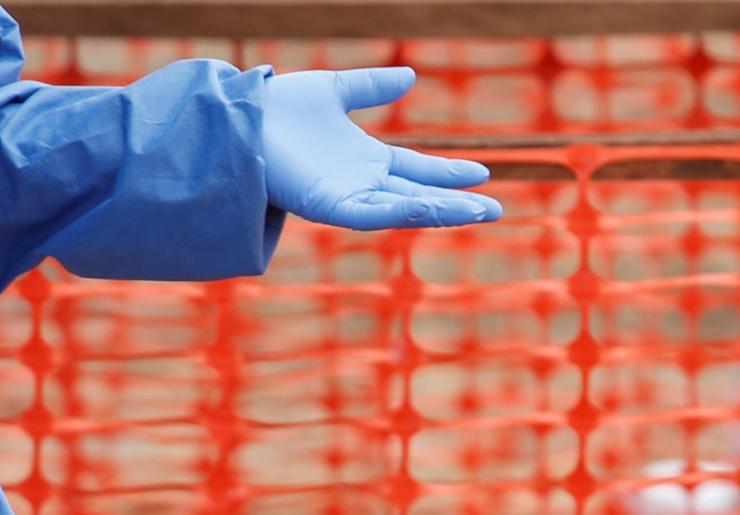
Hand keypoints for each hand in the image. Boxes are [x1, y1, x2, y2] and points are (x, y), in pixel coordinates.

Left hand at [261, 67, 502, 232]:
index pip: (417, 170)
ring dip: (440, 211)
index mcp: (364, 158)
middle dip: (457, 203)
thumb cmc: (279, 109)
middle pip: (419, 195)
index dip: (449, 173)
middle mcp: (360, 182)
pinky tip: (427, 206)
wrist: (243, 119)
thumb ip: (371, 87)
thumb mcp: (335, 90)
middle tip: (496, 209)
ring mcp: (346, 196)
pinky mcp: (327, 206)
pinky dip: (400, 211)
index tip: (483, 174)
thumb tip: (410, 77)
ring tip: (477, 211)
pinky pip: (370, 213)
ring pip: (403, 209)